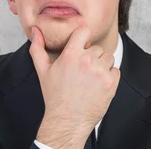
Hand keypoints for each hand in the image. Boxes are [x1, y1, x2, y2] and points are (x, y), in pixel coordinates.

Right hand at [30, 25, 119, 148]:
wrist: (67, 121)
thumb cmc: (55, 96)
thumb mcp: (43, 70)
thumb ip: (37, 48)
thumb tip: (35, 29)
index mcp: (71, 54)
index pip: (84, 31)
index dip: (83, 38)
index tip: (81, 47)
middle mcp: (87, 60)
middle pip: (97, 48)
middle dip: (91, 57)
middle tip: (82, 71)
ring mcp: (100, 72)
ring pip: (108, 57)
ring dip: (102, 65)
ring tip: (91, 78)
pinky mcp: (111, 83)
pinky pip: (115, 70)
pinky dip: (110, 76)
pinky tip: (98, 85)